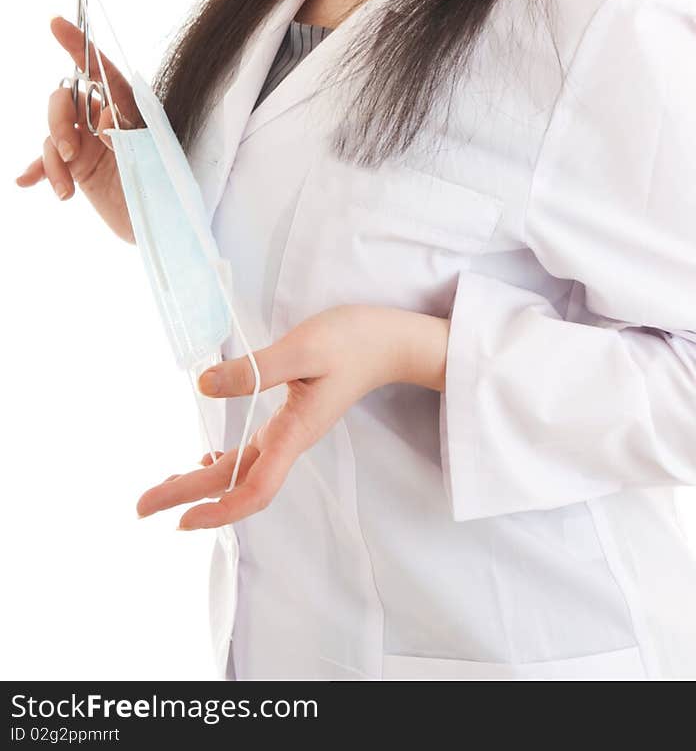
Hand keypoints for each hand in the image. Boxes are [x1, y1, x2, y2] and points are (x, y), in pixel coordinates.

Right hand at [14, 15, 142, 243]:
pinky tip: (26, 181)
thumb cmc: (166, 186)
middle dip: (59, 120)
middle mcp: (104, 118)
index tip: (56, 23)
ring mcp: (88, 142)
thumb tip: (101, 118)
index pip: (100, 69)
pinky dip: (37, 169)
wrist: (163, 226)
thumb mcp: (154, 153)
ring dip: (53, 159)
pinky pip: (47, 159)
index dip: (78, 45)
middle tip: (73, 153)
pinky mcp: (78, 167)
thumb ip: (129, 131)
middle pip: (65, 98)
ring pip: (53, 132)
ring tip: (67, 188)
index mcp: (129, 106)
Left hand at [135, 305, 412, 529]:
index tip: (180, 519)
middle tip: (142, 506)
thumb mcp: (302, 348)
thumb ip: (254, 369)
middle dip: (188, 496)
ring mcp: (291, 433)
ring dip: (203, 482)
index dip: (218, 509)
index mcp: (294, 432)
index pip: (254, 488)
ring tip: (165, 487)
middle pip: (237, 483)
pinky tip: (208, 456)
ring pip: (242, 471)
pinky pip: (253, 455)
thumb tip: (202, 386)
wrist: (388, 342)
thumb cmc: (352, 341)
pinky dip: (225, 463)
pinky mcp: (292, 420)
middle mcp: (290, 441)